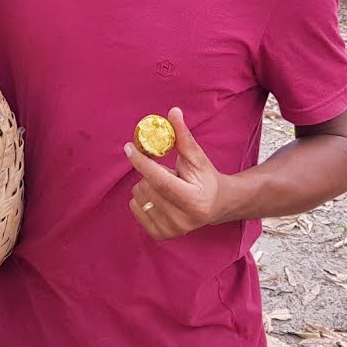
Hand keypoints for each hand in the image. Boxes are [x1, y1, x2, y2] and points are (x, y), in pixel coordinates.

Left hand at [124, 107, 230, 240]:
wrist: (217, 206)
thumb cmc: (205, 178)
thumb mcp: (197, 157)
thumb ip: (183, 136)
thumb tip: (173, 111)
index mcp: (193, 200)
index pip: (160, 180)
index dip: (142, 162)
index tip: (129, 148)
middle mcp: (182, 219)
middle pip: (147, 187)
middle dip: (150, 173)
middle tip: (167, 173)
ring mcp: (171, 230)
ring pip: (139, 197)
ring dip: (146, 185)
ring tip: (166, 187)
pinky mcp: (161, 235)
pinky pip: (135, 209)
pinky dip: (142, 198)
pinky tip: (159, 197)